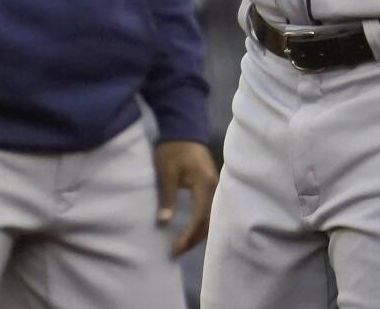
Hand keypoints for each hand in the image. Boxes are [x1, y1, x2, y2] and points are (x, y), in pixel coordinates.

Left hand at [154, 139, 217, 256]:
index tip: (174, 248)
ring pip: (211, 218)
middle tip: (177, 252)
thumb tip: (164, 223)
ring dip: (198, 233)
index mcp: (205, 185)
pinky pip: (210, 210)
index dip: (188, 236)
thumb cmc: (173, 148)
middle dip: (194, 239)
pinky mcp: (211, 186)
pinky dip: (202, 223)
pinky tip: (191, 230)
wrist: (183, 127)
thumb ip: (167, 197)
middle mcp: (215, 188)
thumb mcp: (166, 172)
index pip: (199, 218)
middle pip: (209, 222)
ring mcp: (215, 187)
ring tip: (182, 245)